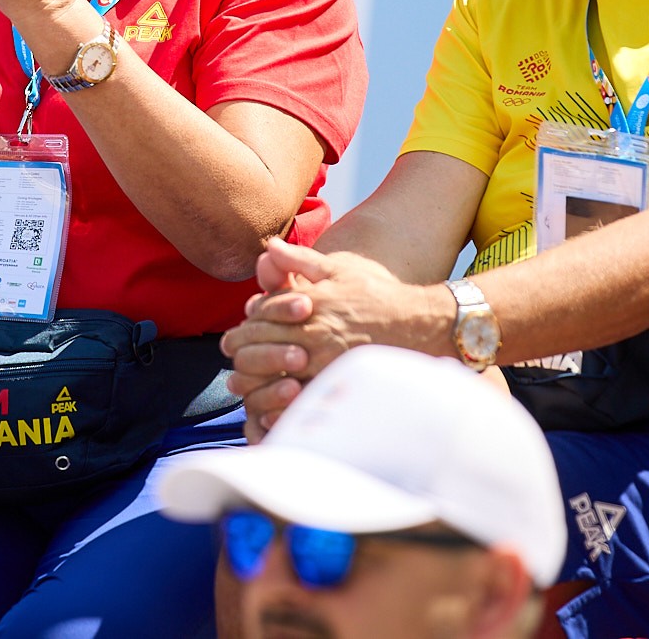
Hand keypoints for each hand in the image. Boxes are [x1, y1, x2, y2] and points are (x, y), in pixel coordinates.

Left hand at [221, 239, 435, 438]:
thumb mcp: (338, 268)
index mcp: (311, 304)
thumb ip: (300, 260)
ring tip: (242, 384)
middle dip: (242, 351)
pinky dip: (277, 402)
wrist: (417, 324)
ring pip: (274, 375)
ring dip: (253, 380)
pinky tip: (269, 404)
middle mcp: (314, 333)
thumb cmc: (375, 293)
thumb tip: (269, 245)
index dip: (245, 324)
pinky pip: (297, 398)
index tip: (237, 332)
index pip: (262, 314)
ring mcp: (325, 362)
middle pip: (262, 346)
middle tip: (232, 357)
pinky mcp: (336, 383)